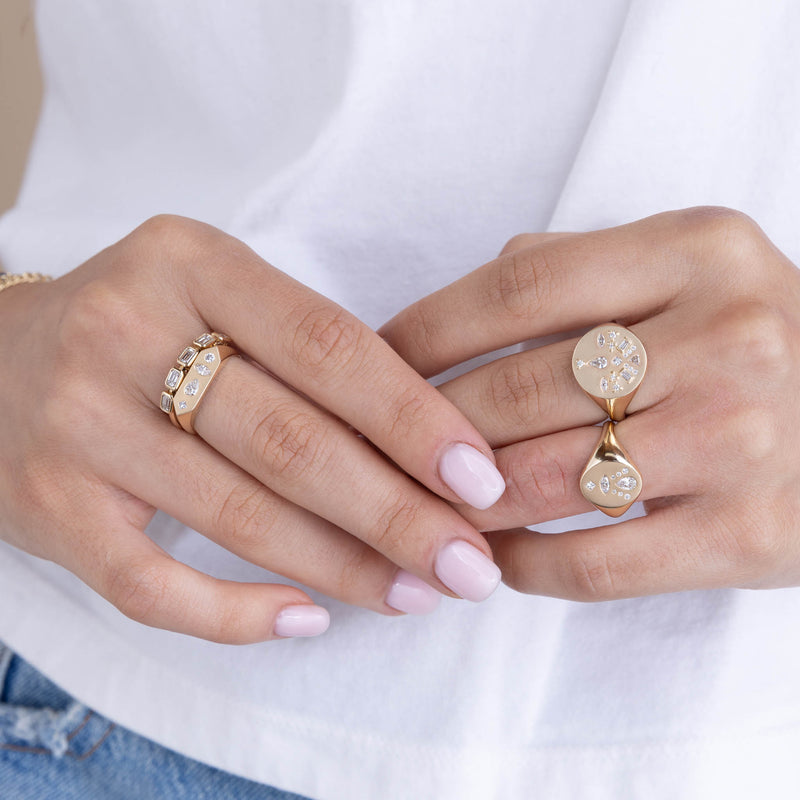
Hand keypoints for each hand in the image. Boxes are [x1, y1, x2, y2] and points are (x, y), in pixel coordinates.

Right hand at [0, 215, 504, 642]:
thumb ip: (310, 352)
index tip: (481, 481)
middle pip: (291, 439)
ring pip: (236, 515)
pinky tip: (309, 621)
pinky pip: (151, 585)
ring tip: (416, 593)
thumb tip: (431, 449)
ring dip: (342, 567)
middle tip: (469, 564)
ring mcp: (76, 423)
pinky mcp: (46, 505)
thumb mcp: (218, 297)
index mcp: (190, 262)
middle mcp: (125, 332)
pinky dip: (236, 615)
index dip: (414, 419)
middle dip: (396, 512)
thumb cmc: (144, 332)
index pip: (330, 346)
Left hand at [380, 207, 799, 600]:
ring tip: (418, 506)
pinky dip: (524, 565)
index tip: (372, 361)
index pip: (518, 285)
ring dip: (462, 502)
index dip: (426, 330)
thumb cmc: (760, 342)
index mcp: (700, 250)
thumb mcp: (697, 269)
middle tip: (376, 448)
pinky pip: (598, 564)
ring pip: (545, 478)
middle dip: (426, 428)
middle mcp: (730, 333)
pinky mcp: (757, 534)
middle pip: (520, 387)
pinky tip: (495, 557)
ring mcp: (746, 436)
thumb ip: (584, 270)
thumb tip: (465, 302)